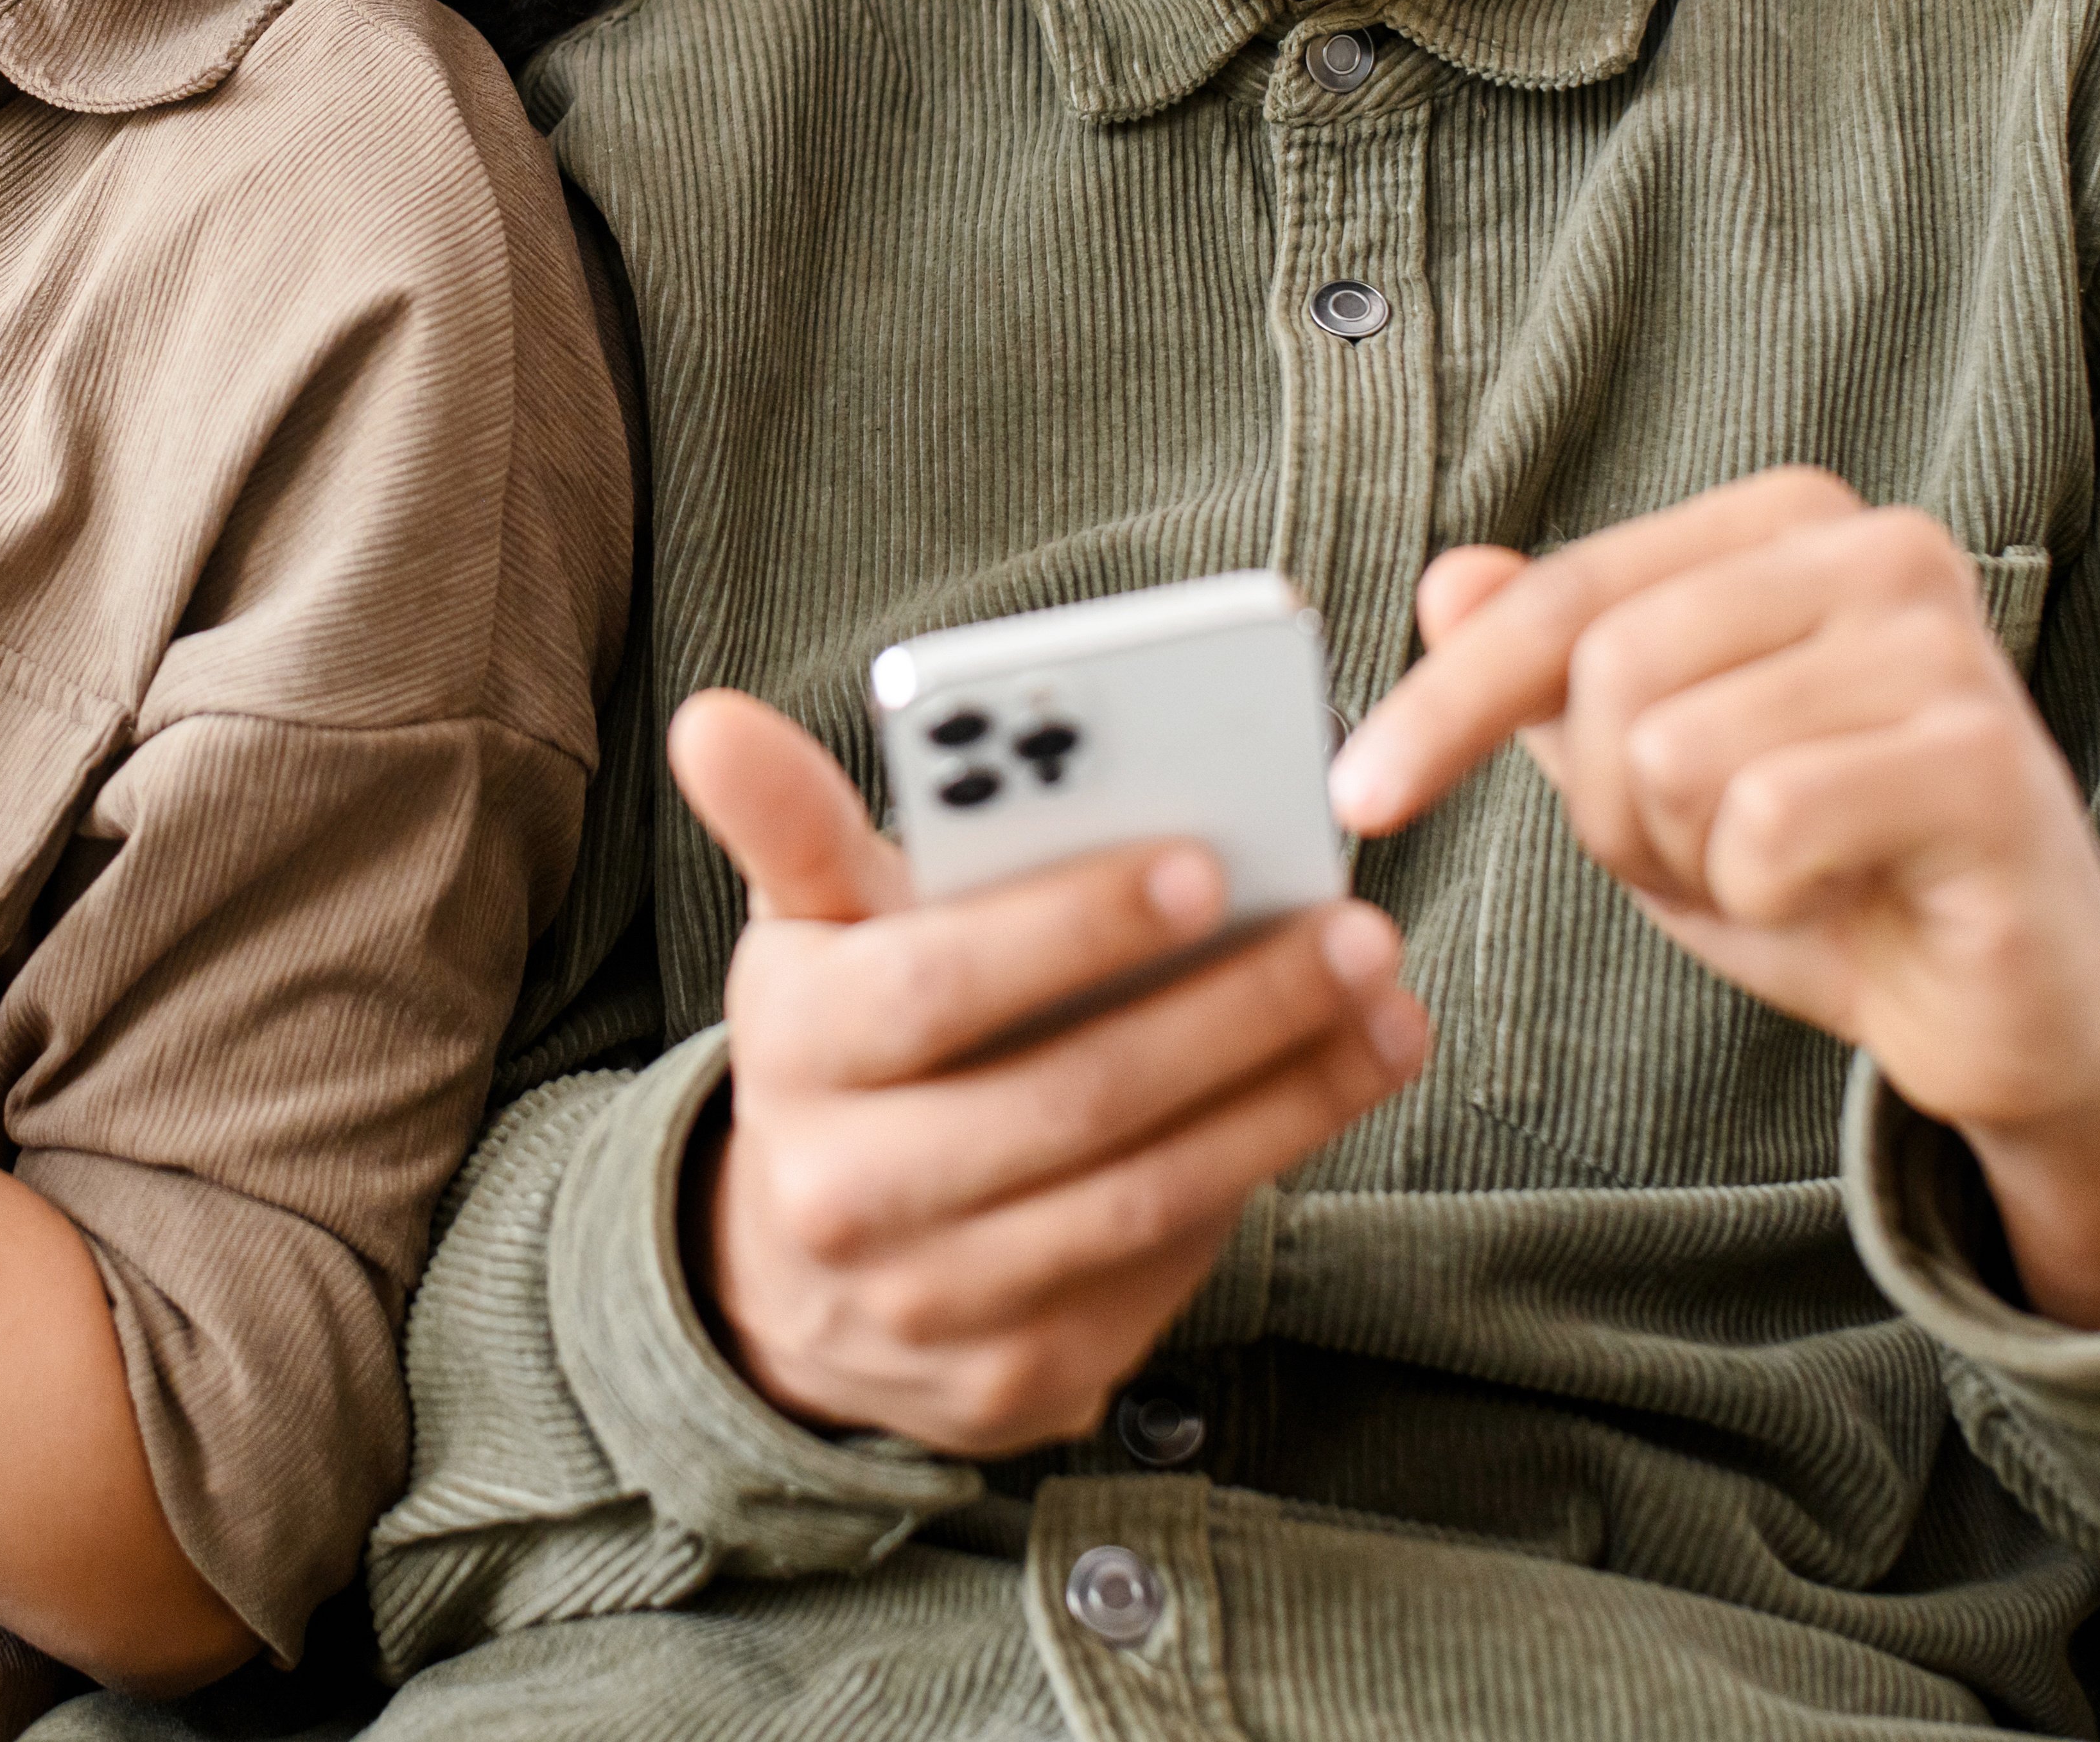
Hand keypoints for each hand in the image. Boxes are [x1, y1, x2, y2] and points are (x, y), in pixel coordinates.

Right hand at [671, 689, 1427, 1455]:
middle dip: (1231, 1012)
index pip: (935, 987)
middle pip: (1069, 1099)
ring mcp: (934, 1305)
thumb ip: (792, 822)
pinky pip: (1165, 1272)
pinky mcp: (1020, 1379)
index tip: (1201, 860)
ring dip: (1285, 1098)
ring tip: (1386, 1009)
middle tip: (1355, 931)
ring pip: (1142, 1196)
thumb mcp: (805, 933)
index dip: (1070, 928)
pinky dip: (1262, 1174)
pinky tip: (1332, 1092)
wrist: (794, 1282)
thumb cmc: (842, 1048)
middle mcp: (847, 1194)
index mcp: (795, 1054)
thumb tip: (713, 720)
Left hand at [1325, 470, 2099, 1325]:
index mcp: (1790, 523)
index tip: (1358, 796)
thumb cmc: (1826, 871)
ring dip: (1690, 859)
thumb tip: (1447, 578)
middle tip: (1699, 862)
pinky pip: (1769, 825)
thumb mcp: (1653, 772)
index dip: (1446, 701)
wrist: (2010, 1005)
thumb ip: (1556, 673)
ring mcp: (1945, 645)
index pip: (1563, 593)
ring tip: (1778, 875)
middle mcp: (1879, 549)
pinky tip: (1837, 897)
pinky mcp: (1983, 760)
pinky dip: (1765, 897)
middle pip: (1611, 673)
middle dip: (1611, 810)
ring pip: (1677, 752)